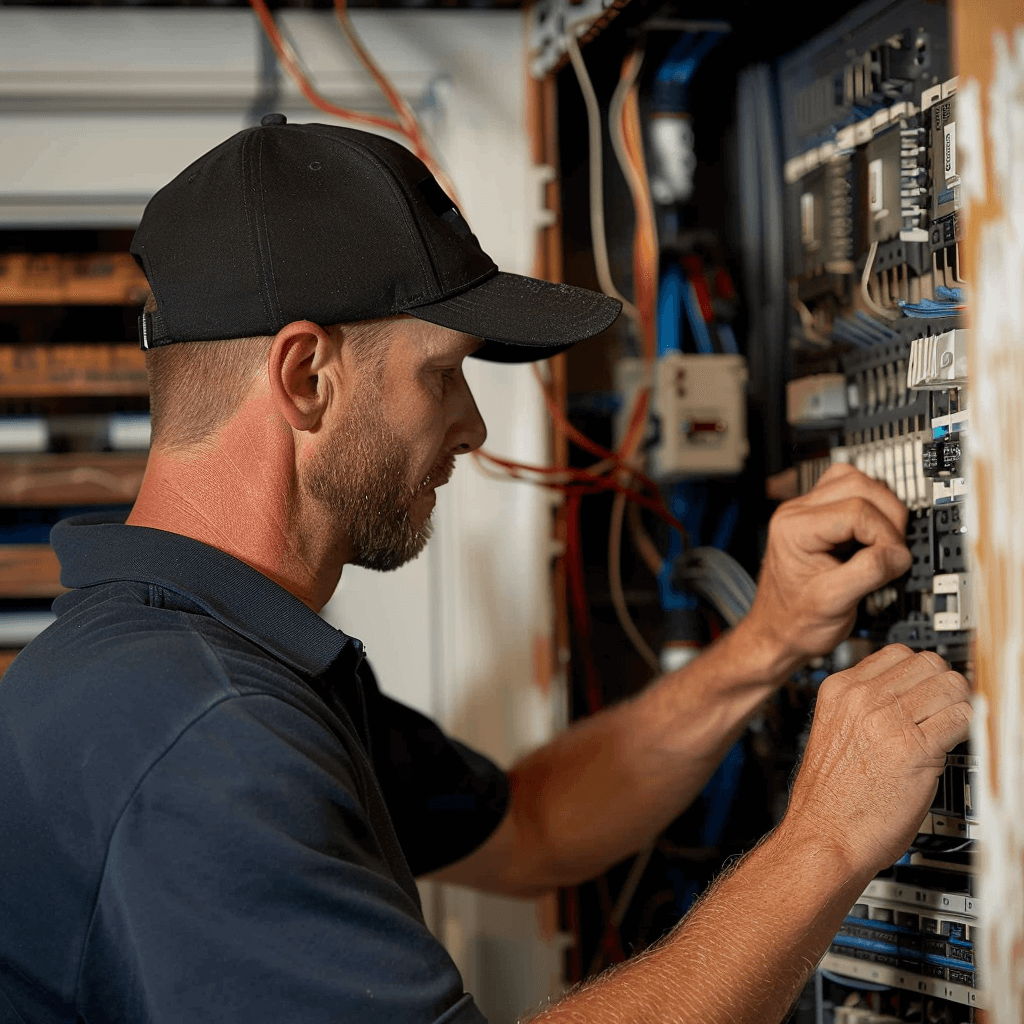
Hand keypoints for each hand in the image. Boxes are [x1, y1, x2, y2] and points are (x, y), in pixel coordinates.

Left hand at [742, 463, 911, 665]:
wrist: (778, 630)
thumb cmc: (795, 621)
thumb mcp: (834, 603)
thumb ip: (868, 573)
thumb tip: (899, 553)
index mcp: (794, 528)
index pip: (857, 510)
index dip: (886, 536)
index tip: (894, 563)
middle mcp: (797, 511)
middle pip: (859, 484)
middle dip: (888, 517)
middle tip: (893, 551)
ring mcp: (806, 510)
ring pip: (857, 480)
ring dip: (881, 508)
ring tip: (884, 543)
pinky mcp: (819, 515)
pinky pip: (852, 491)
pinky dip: (872, 509)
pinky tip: (872, 536)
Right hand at [780, 644, 971, 875]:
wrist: (824, 836)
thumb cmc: (830, 798)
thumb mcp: (834, 731)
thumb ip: (864, 706)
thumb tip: (906, 694)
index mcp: (840, 690)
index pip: (898, 654)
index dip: (920, 673)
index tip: (927, 689)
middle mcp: (862, 698)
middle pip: (929, 663)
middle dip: (943, 685)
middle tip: (944, 709)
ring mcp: (888, 720)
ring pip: (951, 685)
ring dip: (959, 706)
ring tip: (950, 728)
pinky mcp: (914, 748)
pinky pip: (962, 717)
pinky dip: (967, 729)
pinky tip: (953, 745)